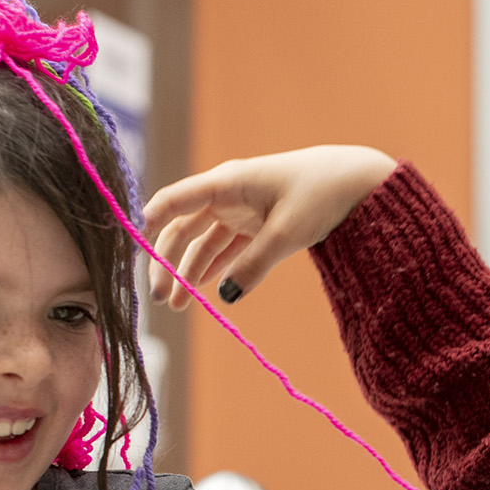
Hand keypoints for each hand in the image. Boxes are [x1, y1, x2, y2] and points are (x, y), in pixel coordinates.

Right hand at [141, 146, 397, 310]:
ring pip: (203, 243)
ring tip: (178, 306)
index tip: (135, 244)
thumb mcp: (287, 232)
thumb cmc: (320, 194)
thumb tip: (225, 295)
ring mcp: (240, 210)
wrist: (354, 183)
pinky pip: (226, 249)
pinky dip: (214, 269)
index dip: (152, 219)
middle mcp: (226, 194)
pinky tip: (203, 292)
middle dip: (168, 262)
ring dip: (188, 272)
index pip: (177, 199)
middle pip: (183, 228)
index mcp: (227, 183)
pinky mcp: (256, 225)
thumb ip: (254, 265)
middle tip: (161, 297)